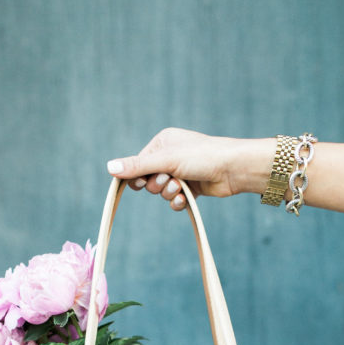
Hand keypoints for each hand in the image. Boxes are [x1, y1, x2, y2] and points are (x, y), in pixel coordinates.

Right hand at [107, 127, 273, 209]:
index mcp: (162, 142)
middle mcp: (170, 156)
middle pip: (148, 179)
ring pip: (161, 191)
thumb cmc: (202, 157)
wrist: (234, 169)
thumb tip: (109, 168)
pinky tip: (185, 200)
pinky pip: (174, 200)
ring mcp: (181, 172)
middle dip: (157, 185)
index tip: (139, 183)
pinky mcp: (191, 187)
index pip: (138, 163)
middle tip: (170, 181)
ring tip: (181, 188)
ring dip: (169, 193)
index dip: (138, 176)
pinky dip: (178, 202)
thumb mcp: (166, 160)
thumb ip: (137, 166)